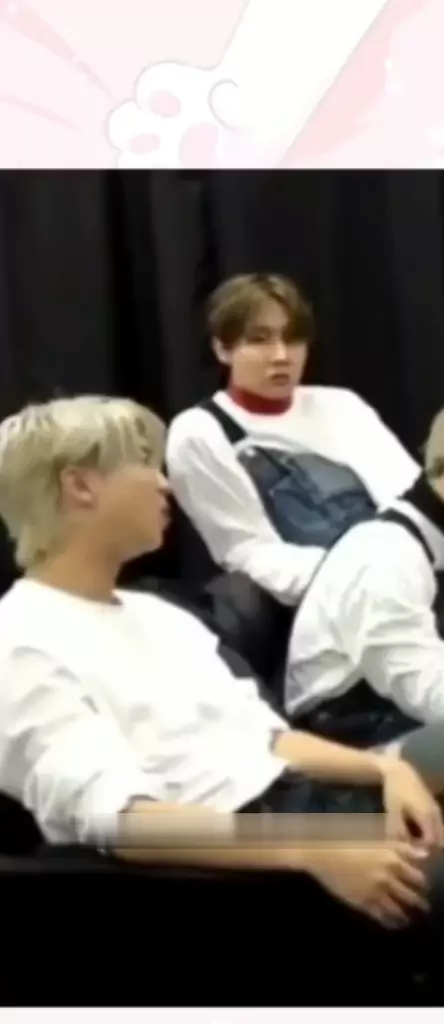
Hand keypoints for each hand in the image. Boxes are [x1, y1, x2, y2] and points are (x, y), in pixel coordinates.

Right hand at [309, 842, 429, 927]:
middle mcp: (387, 875)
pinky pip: (382, 916)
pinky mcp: (363, 902)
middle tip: (419, 903)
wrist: (321, 851)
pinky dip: (391, 921)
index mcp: (391, 857)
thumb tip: (424, 855)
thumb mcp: (376, 837)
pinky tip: (393, 922)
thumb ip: (401, 847)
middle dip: (418, 900)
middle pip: (412, 894)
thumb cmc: (346, 837)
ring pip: (399, 908)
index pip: (417, 875)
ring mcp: (375, 890)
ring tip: (407, 917)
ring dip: (406, 914)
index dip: (422, 881)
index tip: (421, 884)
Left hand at [381, 758, 443, 847]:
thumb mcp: (392, 811)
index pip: (430, 842)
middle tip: (411, 844)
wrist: (399, 771)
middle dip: (427, 845)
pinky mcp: (433, 805)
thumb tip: (403, 846)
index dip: (419, 847)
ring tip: (413, 837)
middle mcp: (435, 813)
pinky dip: (431, 830)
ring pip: (439, 831)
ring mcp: (436, 809)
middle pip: (439, 839)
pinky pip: (437, 824)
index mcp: (426, 816)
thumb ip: (398, 830)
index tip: (406, 845)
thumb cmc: (394, 791)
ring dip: (430, 838)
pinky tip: (416, 828)